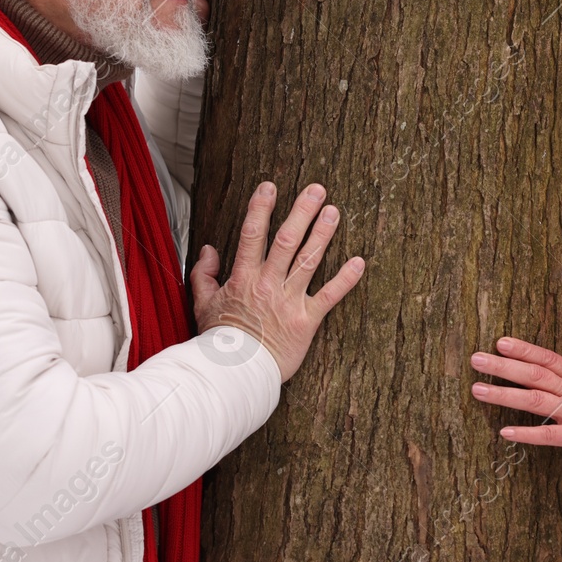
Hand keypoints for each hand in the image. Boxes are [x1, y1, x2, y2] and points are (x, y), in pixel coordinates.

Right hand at [190, 181, 364, 381]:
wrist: (235, 374)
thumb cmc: (219, 341)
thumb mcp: (202, 304)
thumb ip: (203, 274)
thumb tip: (208, 249)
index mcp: (243, 278)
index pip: (252, 234)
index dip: (261, 208)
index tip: (270, 186)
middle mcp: (268, 284)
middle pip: (287, 240)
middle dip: (302, 212)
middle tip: (317, 189)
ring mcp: (289, 301)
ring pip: (309, 260)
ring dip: (323, 234)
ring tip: (334, 212)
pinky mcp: (306, 320)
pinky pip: (329, 296)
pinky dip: (346, 279)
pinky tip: (360, 262)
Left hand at [469, 337, 561, 463]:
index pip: (548, 358)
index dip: (524, 349)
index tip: (500, 342)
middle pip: (534, 374)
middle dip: (503, 366)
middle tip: (476, 359)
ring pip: (535, 400)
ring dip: (504, 394)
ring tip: (478, 390)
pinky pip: (548, 435)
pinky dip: (526, 433)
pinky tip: (504, 432)